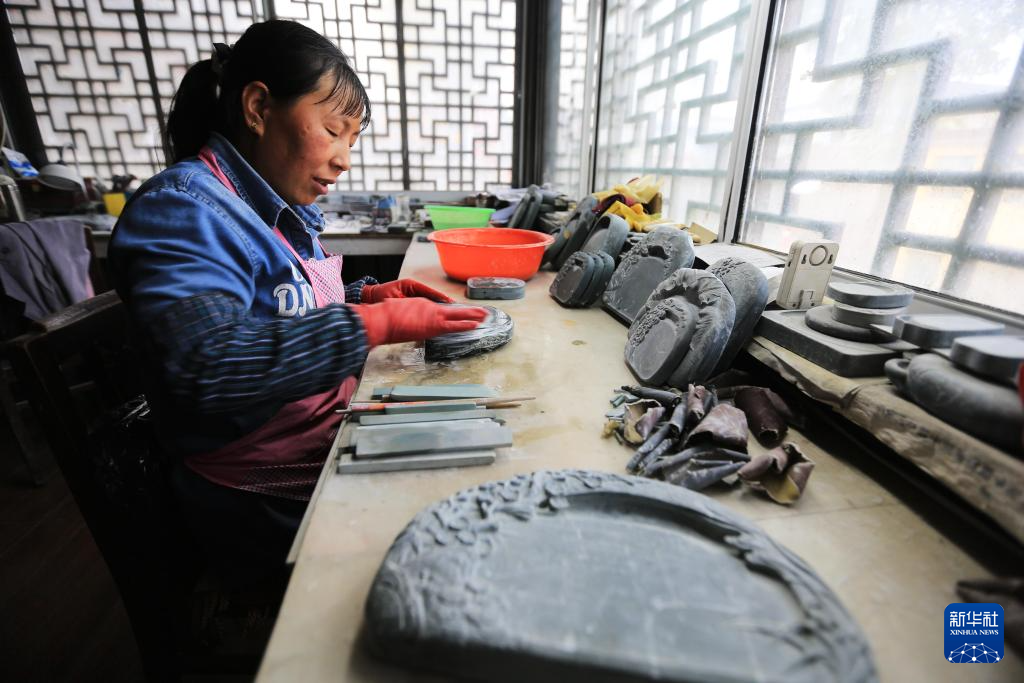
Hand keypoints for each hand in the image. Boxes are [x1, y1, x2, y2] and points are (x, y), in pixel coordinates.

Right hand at [352, 299, 487, 346]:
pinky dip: (465, 324)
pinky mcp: (433, 325)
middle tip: (484, 312)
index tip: (463, 315)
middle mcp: (429, 308)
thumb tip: (414, 325)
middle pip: (454, 310)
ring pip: (457, 315)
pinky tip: (475, 325)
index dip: (455, 313)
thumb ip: (411, 320)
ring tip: (485, 316)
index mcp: (422, 304)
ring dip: (472, 316)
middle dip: (470, 312)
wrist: (381, 319)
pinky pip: (453, 325)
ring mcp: (432, 315)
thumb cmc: (385, 317)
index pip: (443, 309)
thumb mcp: (400, 314)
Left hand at [361, 278, 453, 303]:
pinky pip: (422, 305)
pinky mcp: (411, 300)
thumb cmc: (380, 296)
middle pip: (431, 296)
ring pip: (428, 301)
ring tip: (447, 312)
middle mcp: (413, 288)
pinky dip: (429, 310)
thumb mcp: (394, 299)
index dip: (440, 297)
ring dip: (436, 307)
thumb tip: (420, 308)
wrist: (370, 298)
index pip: (429, 291)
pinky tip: (435, 316)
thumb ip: (407, 304)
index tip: (449, 302)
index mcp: (410, 285)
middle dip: (441, 303)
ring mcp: (412, 294)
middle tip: (453, 308)